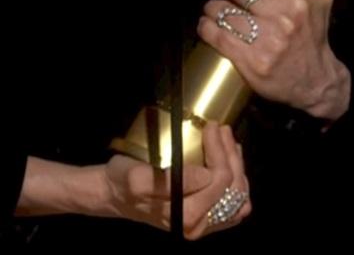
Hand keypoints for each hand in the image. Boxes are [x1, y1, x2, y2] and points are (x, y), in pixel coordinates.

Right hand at [102, 122, 251, 237]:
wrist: (115, 194)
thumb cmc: (124, 182)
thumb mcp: (139, 178)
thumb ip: (170, 181)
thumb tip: (205, 177)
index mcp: (185, 217)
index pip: (220, 182)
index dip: (219, 151)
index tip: (211, 126)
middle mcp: (198, 226)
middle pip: (234, 187)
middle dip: (230, 153)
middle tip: (221, 128)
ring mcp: (204, 224)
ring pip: (238, 194)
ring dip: (236, 163)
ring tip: (227, 138)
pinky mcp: (205, 218)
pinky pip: (234, 202)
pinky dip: (237, 180)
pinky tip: (232, 160)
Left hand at [198, 0, 350, 120]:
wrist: (316, 83)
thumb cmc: (314, 38)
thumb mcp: (319, 2)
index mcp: (295, 1)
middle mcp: (279, 19)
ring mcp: (263, 42)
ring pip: (223, 12)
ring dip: (213, 6)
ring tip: (214, 7)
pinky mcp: (249, 62)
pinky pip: (217, 37)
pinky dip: (205, 27)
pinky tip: (206, 24)